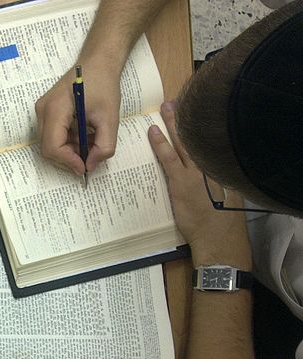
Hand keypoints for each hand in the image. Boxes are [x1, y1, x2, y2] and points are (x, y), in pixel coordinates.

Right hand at [35, 62, 121, 175]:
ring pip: (49, 144)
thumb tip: (91, 165)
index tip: (84, 167)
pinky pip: (52, 136)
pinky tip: (83, 137)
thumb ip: (104, 146)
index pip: (52, 146)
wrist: (98, 63)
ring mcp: (42, 111)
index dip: (67, 161)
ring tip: (89, 145)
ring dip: (69, 152)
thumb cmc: (103, 85)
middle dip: (68, 159)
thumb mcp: (110, 118)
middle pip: (48, 148)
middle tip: (88, 159)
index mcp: (55, 109)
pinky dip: (67, 143)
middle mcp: (43, 111)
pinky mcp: (46, 112)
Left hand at [148, 101, 250, 265]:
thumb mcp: (225, 198)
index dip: (198, 129)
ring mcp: (195, 173)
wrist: (219, 238)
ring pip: (183, 143)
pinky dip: (160, 144)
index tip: (192, 114)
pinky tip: (152, 132)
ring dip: (173, 124)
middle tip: (176, 101)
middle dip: (185, 119)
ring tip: (165, 107)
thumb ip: (215, 185)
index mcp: (219, 169)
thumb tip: (206, 179)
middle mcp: (209, 167)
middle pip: (196, 138)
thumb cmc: (221, 224)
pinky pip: (168, 159)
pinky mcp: (181, 183)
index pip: (206, 145)